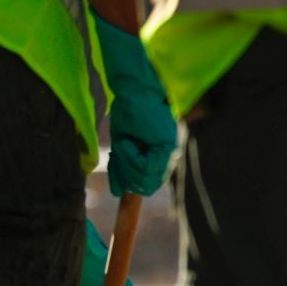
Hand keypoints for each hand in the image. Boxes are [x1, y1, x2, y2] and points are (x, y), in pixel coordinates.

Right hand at [93, 17, 176, 197]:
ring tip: (121, 145)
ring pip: (145, 178)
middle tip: (118, 152)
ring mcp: (170, 153)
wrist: (134, 92)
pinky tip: (125, 142)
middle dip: (126, 173)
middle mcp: (168, 157)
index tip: (117, 179)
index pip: (147, 185)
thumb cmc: (128, 113)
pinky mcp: (167, 146)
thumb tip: (118, 193)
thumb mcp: (122, 145)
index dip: (128, 183)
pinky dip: (130, 156)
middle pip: (145, 185)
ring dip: (126, 164)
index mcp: (159, 158)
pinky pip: (146, 166)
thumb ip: (123, 168)